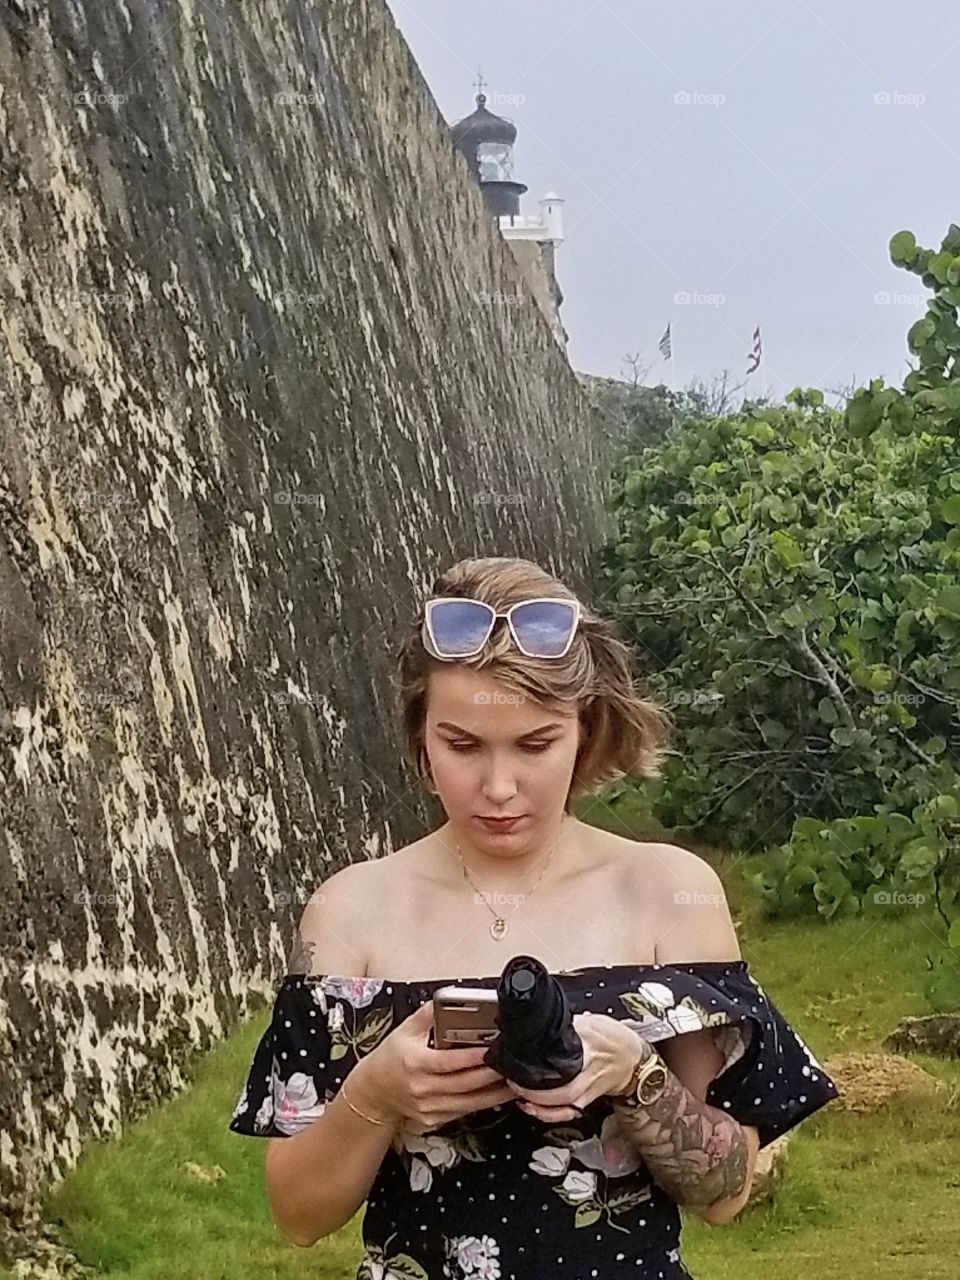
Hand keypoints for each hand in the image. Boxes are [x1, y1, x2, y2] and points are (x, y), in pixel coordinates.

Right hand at [355, 1000, 517, 1135]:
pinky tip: (498, 1094)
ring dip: (494, 1094)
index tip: (492, 1049)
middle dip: (491, 1075)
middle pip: (464, 1084)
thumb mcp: (405, 1029)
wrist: (374, 1091)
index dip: (473, 1057)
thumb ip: (429, 1013)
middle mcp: (422, 1088)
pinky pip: (464, 1112)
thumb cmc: (391, 1057)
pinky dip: (483, 1104)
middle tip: (512, 1064)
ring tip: (514, 1082)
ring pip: (469, 1104)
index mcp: (415, 1063)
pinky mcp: (436, 1119)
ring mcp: (429, 1107)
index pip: (449, 1061)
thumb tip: (449, 997)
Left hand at [506, 1012, 652, 1123]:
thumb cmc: (615, 1039)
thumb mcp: (592, 1022)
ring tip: (521, 1098)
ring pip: (566, 1106)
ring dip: (541, 1107)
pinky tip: (534, 1109)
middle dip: (536, 1091)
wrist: (634, 1059)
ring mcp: (589, 1089)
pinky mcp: (587, 1099)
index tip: (522, 1053)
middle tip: (515, 1082)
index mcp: (590, 1048)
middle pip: (564, 1090)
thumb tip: (544, 1018)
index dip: (544, 1057)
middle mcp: (589, 1072)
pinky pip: (568, 1112)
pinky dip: (549, 1114)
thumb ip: (570, 1023)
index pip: (568, 1053)